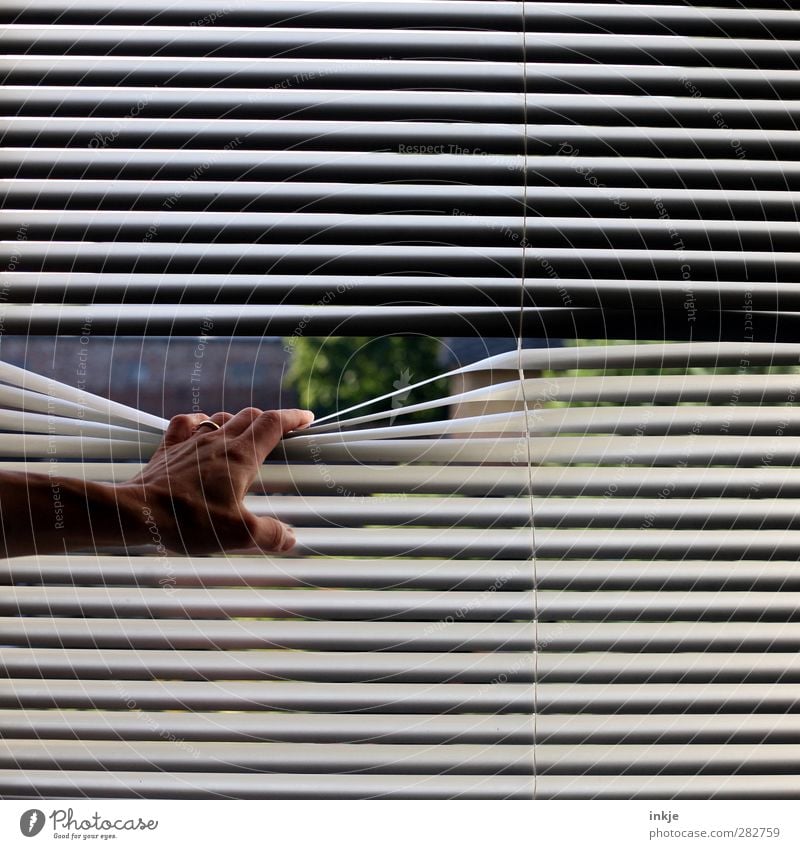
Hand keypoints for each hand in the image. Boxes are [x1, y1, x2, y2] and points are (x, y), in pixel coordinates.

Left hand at [117, 407, 313, 554]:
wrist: (137, 512)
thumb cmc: (190, 521)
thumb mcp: (239, 535)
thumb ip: (271, 535)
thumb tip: (291, 539)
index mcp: (241, 456)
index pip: (274, 424)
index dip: (294, 417)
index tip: (307, 418)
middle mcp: (218, 441)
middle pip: (251, 416)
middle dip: (271, 419)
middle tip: (282, 429)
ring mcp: (191, 443)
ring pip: (222, 418)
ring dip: (239, 420)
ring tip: (247, 431)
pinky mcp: (168, 450)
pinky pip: (187, 424)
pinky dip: (201, 421)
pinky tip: (202, 426)